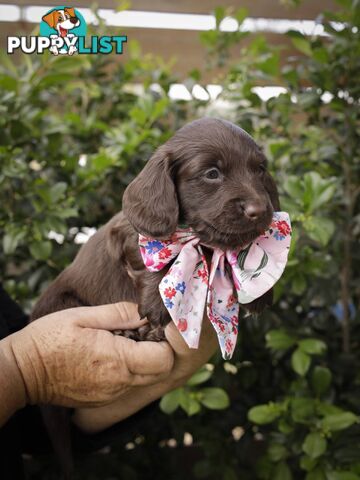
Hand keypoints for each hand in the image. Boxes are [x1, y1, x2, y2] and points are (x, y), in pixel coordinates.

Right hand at [0, 303, 173, 424]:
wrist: (23, 371)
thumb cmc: (51, 338)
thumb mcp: (84, 316)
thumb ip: (120, 313)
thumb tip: (146, 313)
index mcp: (117, 360)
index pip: (164, 359)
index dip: (164, 342)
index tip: (151, 328)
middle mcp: (118, 382)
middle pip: (160, 372)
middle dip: (158, 352)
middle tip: (140, 333)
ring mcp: (111, 395)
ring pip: (146, 380)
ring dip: (144, 362)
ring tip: (123, 343)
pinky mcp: (103, 400)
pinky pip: (128, 386)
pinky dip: (129, 371)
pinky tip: (111, 356)